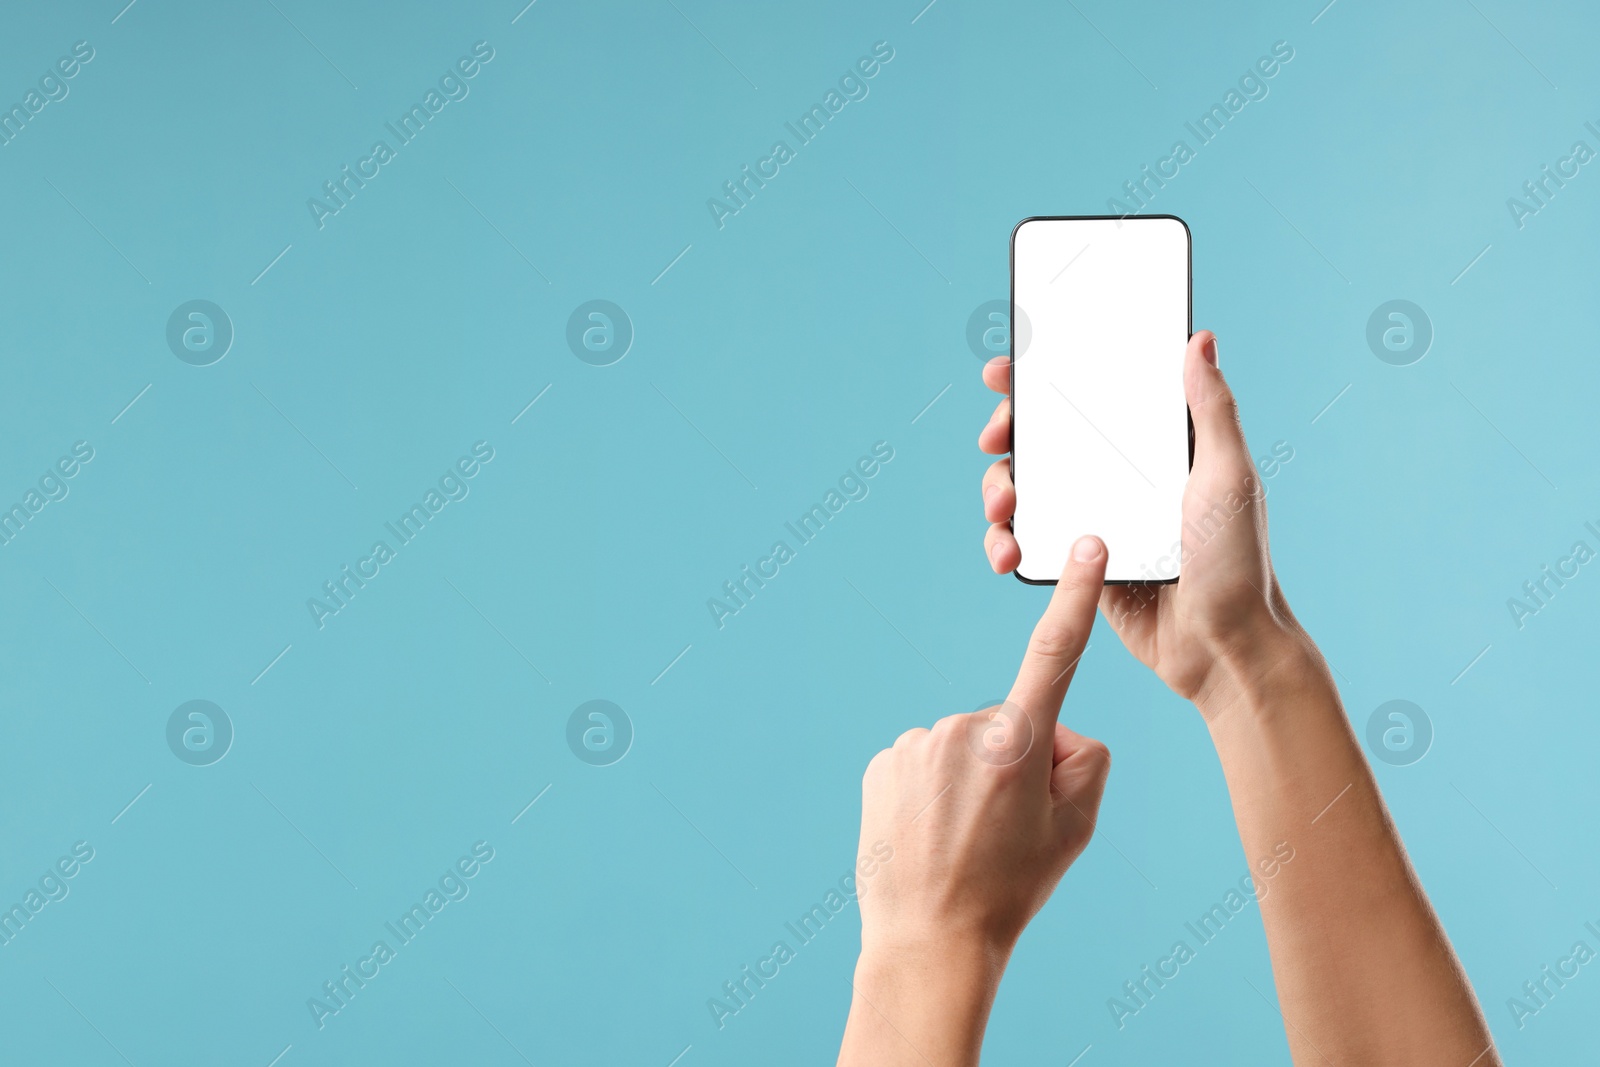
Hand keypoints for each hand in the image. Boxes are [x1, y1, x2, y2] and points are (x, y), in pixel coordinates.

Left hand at [855, 537, 1112, 960]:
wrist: (929, 940)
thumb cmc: (1010, 888)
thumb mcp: (1076, 829)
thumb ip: (1086, 761)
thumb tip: (1060, 734)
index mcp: (1016, 742)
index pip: (1055, 655)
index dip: (1075, 598)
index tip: (1087, 545)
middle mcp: (961, 729)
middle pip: (1012, 725)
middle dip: (1019, 760)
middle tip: (1007, 828)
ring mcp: (914, 744)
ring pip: (964, 746)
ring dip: (972, 777)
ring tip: (965, 838)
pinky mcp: (881, 762)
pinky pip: (925, 762)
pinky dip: (933, 788)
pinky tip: (932, 832)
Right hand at [979, 330, 1300, 708]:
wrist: (1223, 648)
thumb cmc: (1240, 562)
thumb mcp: (1230, 476)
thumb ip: (1211, 411)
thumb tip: (1202, 341)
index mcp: (1153, 449)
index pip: (1092, 398)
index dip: (1043, 379)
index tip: (1006, 371)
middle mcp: (1119, 477)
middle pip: (1045, 440)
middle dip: (1008, 434)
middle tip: (996, 440)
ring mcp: (1094, 519)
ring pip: (1027, 491)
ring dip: (999, 490)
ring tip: (1001, 509)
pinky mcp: (1077, 563)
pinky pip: (1029, 542)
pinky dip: (1006, 543)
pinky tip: (1008, 553)